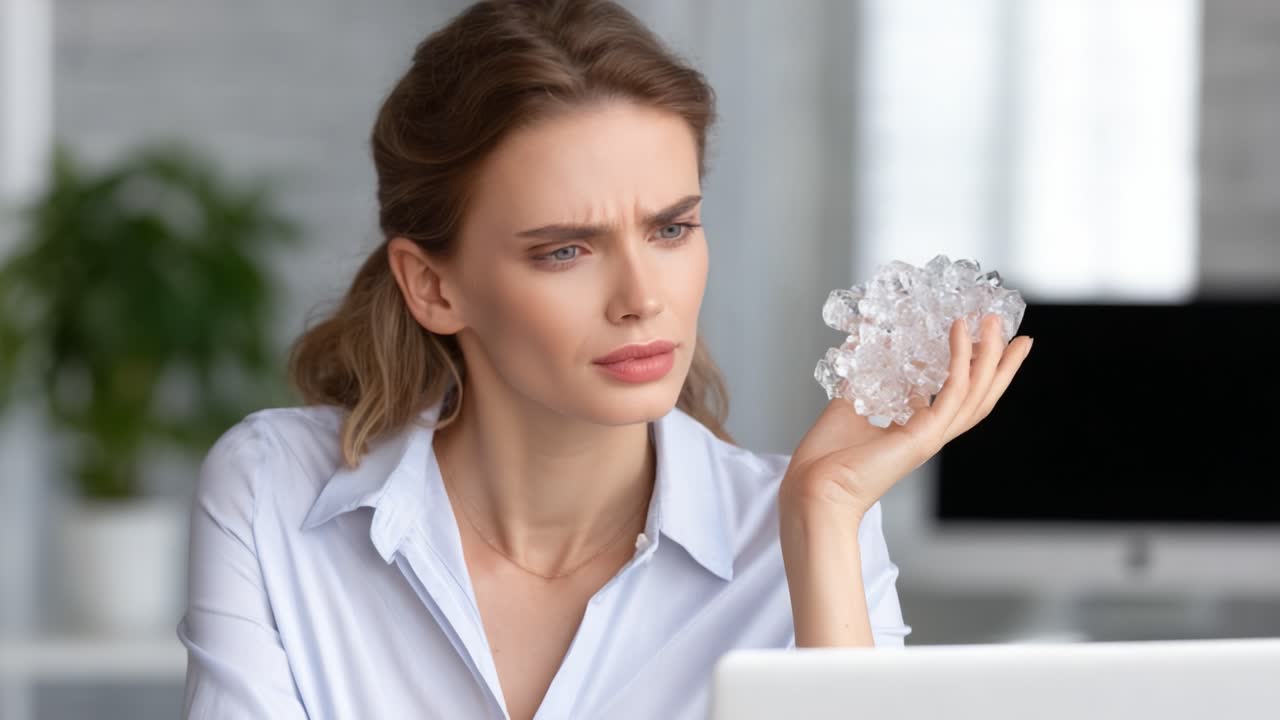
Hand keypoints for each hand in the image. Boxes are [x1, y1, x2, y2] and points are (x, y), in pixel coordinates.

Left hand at [779, 313, 1032, 523]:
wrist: (814, 488)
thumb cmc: (825, 460)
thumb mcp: (849, 404)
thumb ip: (863, 377)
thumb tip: (863, 343)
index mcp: (916, 431)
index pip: (958, 399)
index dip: (974, 372)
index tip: (982, 343)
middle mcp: (930, 434)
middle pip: (979, 397)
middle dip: (1000, 365)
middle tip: (1016, 334)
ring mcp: (931, 437)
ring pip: (975, 393)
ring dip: (989, 355)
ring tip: (994, 322)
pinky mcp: (924, 436)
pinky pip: (952, 391)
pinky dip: (960, 359)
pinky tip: (960, 331)